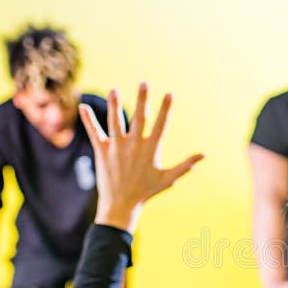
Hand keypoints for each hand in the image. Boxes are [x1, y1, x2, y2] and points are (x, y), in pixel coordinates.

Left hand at [79, 83, 203, 231]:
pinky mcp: (102, 152)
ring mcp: (116, 148)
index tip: (169, 93)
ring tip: (114, 90)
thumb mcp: (168, 179)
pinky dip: (88, 120)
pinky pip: (94, 132)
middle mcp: (133, 146)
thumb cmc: (147, 192)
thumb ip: (186, 165)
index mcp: (150, 150)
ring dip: (114, 105)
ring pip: (115, 122)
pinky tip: (83, 106)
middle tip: (144, 82)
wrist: (121, 205)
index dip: (166, 109)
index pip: (161, 125)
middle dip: (142, 100)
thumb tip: (204, 155)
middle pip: (139, 118)